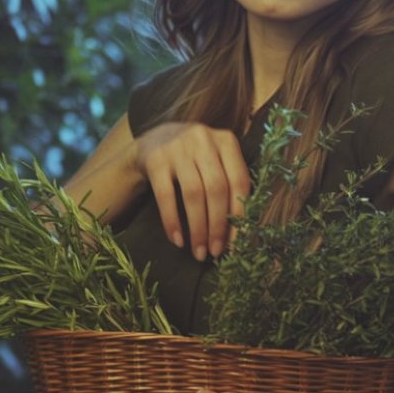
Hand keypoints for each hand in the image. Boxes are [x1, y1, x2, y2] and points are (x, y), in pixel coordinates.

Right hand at [134, 122, 250, 259]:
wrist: (153, 140)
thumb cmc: (195, 159)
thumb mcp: (216, 160)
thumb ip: (230, 186)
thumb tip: (238, 235)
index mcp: (227, 141)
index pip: (240, 182)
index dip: (239, 216)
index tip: (235, 245)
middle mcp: (204, 140)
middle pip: (217, 190)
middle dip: (217, 226)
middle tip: (215, 252)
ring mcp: (178, 148)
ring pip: (193, 195)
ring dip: (197, 229)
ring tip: (198, 251)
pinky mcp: (156, 159)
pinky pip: (165, 196)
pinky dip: (172, 221)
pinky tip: (177, 240)